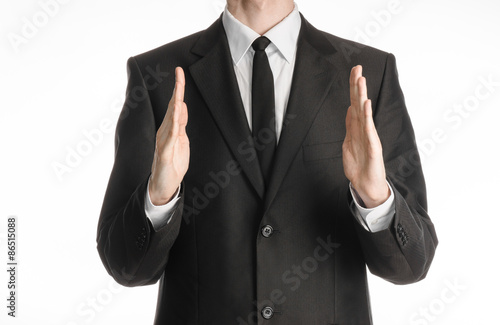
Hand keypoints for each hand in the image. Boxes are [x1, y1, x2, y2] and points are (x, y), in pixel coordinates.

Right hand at [149, 67, 189, 204]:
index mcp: (170, 128)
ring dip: (175, 102)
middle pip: (172, 107)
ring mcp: (164, 141)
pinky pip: (170, 135)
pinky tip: (176, 112)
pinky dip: (173, 123)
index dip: (178, 89)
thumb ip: (181, 124)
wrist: (163, 185)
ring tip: (179, 88)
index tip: (180, 73)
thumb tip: (182, 105)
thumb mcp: (182, 141)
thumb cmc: (173, 164)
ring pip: (171, 118)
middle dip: (177, 90)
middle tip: (179, 72)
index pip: (175, 105)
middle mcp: (165, 131)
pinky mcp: (165, 152)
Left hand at [343, 65, 388, 207]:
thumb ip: (350, 125)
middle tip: (357, 67)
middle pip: (359, 103)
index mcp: (356, 126)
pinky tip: (366, 103)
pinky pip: (368, 128)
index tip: (354, 70)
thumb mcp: (349, 141)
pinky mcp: (372, 146)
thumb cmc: (359, 164)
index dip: (353, 87)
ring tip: (361, 79)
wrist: (365, 184)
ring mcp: (369, 136)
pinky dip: (367, 116)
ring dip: (362, 95)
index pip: (354, 102)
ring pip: (364, 112)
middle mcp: (363, 128)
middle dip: (357, 85)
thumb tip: (350, 109)